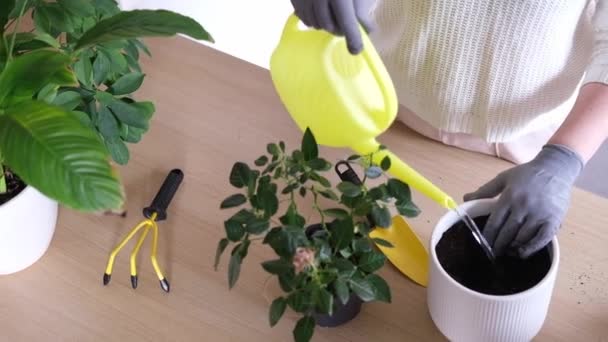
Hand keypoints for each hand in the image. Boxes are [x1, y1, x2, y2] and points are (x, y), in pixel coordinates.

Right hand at [290, 0, 375, 53]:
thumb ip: (362, 7)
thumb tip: (365, 28)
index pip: (347, 22)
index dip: (353, 38)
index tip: (356, 50)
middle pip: (331, 26)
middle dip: (341, 28)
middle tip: (349, 25)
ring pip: (316, 25)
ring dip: (327, 24)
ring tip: (335, 13)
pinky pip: (304, 18)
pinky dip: (315, 18)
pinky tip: (321, 8)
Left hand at [464, 144, 583, 257]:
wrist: (556, 168)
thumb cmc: (527, 174)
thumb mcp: (503, 178)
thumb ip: (485, 190)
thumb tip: (465, 199)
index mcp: (509, 197)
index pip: (494, 222)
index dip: (487, 236)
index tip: (482, 245)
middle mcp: (524, 207)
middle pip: (507, 233)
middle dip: (498, 246)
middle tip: (492, 253)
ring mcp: (540, 215)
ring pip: (522, 238)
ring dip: (512, 248)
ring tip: (505, 252)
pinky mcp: (553, 221)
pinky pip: (540, 240)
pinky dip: (530, 249)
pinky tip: (521, 252)